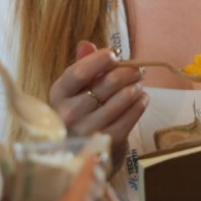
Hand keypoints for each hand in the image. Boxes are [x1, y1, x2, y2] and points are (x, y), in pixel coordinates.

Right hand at [47, 41, 148, 168]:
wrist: (83, 155)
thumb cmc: (79, 115)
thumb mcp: (74, 91)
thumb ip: (81, 66)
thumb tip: (86, 44)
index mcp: (58, 94)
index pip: (79, 71)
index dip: (100, 59)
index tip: (115, 54)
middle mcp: (69, 113)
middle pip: (107, 83)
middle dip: (128, 71)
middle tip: (138, 69)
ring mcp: (89, 129)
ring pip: (123, 97)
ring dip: (136, 86)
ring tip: (138, 84)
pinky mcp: (108, 141)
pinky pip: (132, 114)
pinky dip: (141, 102)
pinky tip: (141, 98)